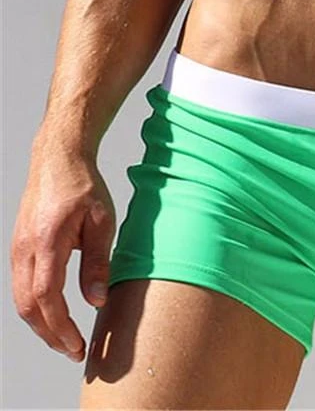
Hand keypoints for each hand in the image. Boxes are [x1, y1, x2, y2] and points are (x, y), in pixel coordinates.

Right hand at [10, 131, 115, 362]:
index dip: (61, 327)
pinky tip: (54, 315)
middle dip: (50, 334)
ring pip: (20, 300)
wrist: (57, 159)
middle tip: (74, 350)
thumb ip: (97, 262)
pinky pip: (20, 287)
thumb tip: (96, 301)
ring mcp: (17, 250)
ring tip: (66, 339)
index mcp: (47, 242)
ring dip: (41, 325)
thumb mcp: (102, 221)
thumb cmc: (83, 186)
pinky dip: (35, 307)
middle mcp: (24, 250)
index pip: (47, 298)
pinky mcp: (18, 249)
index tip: (78, 345)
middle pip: (28, 307)